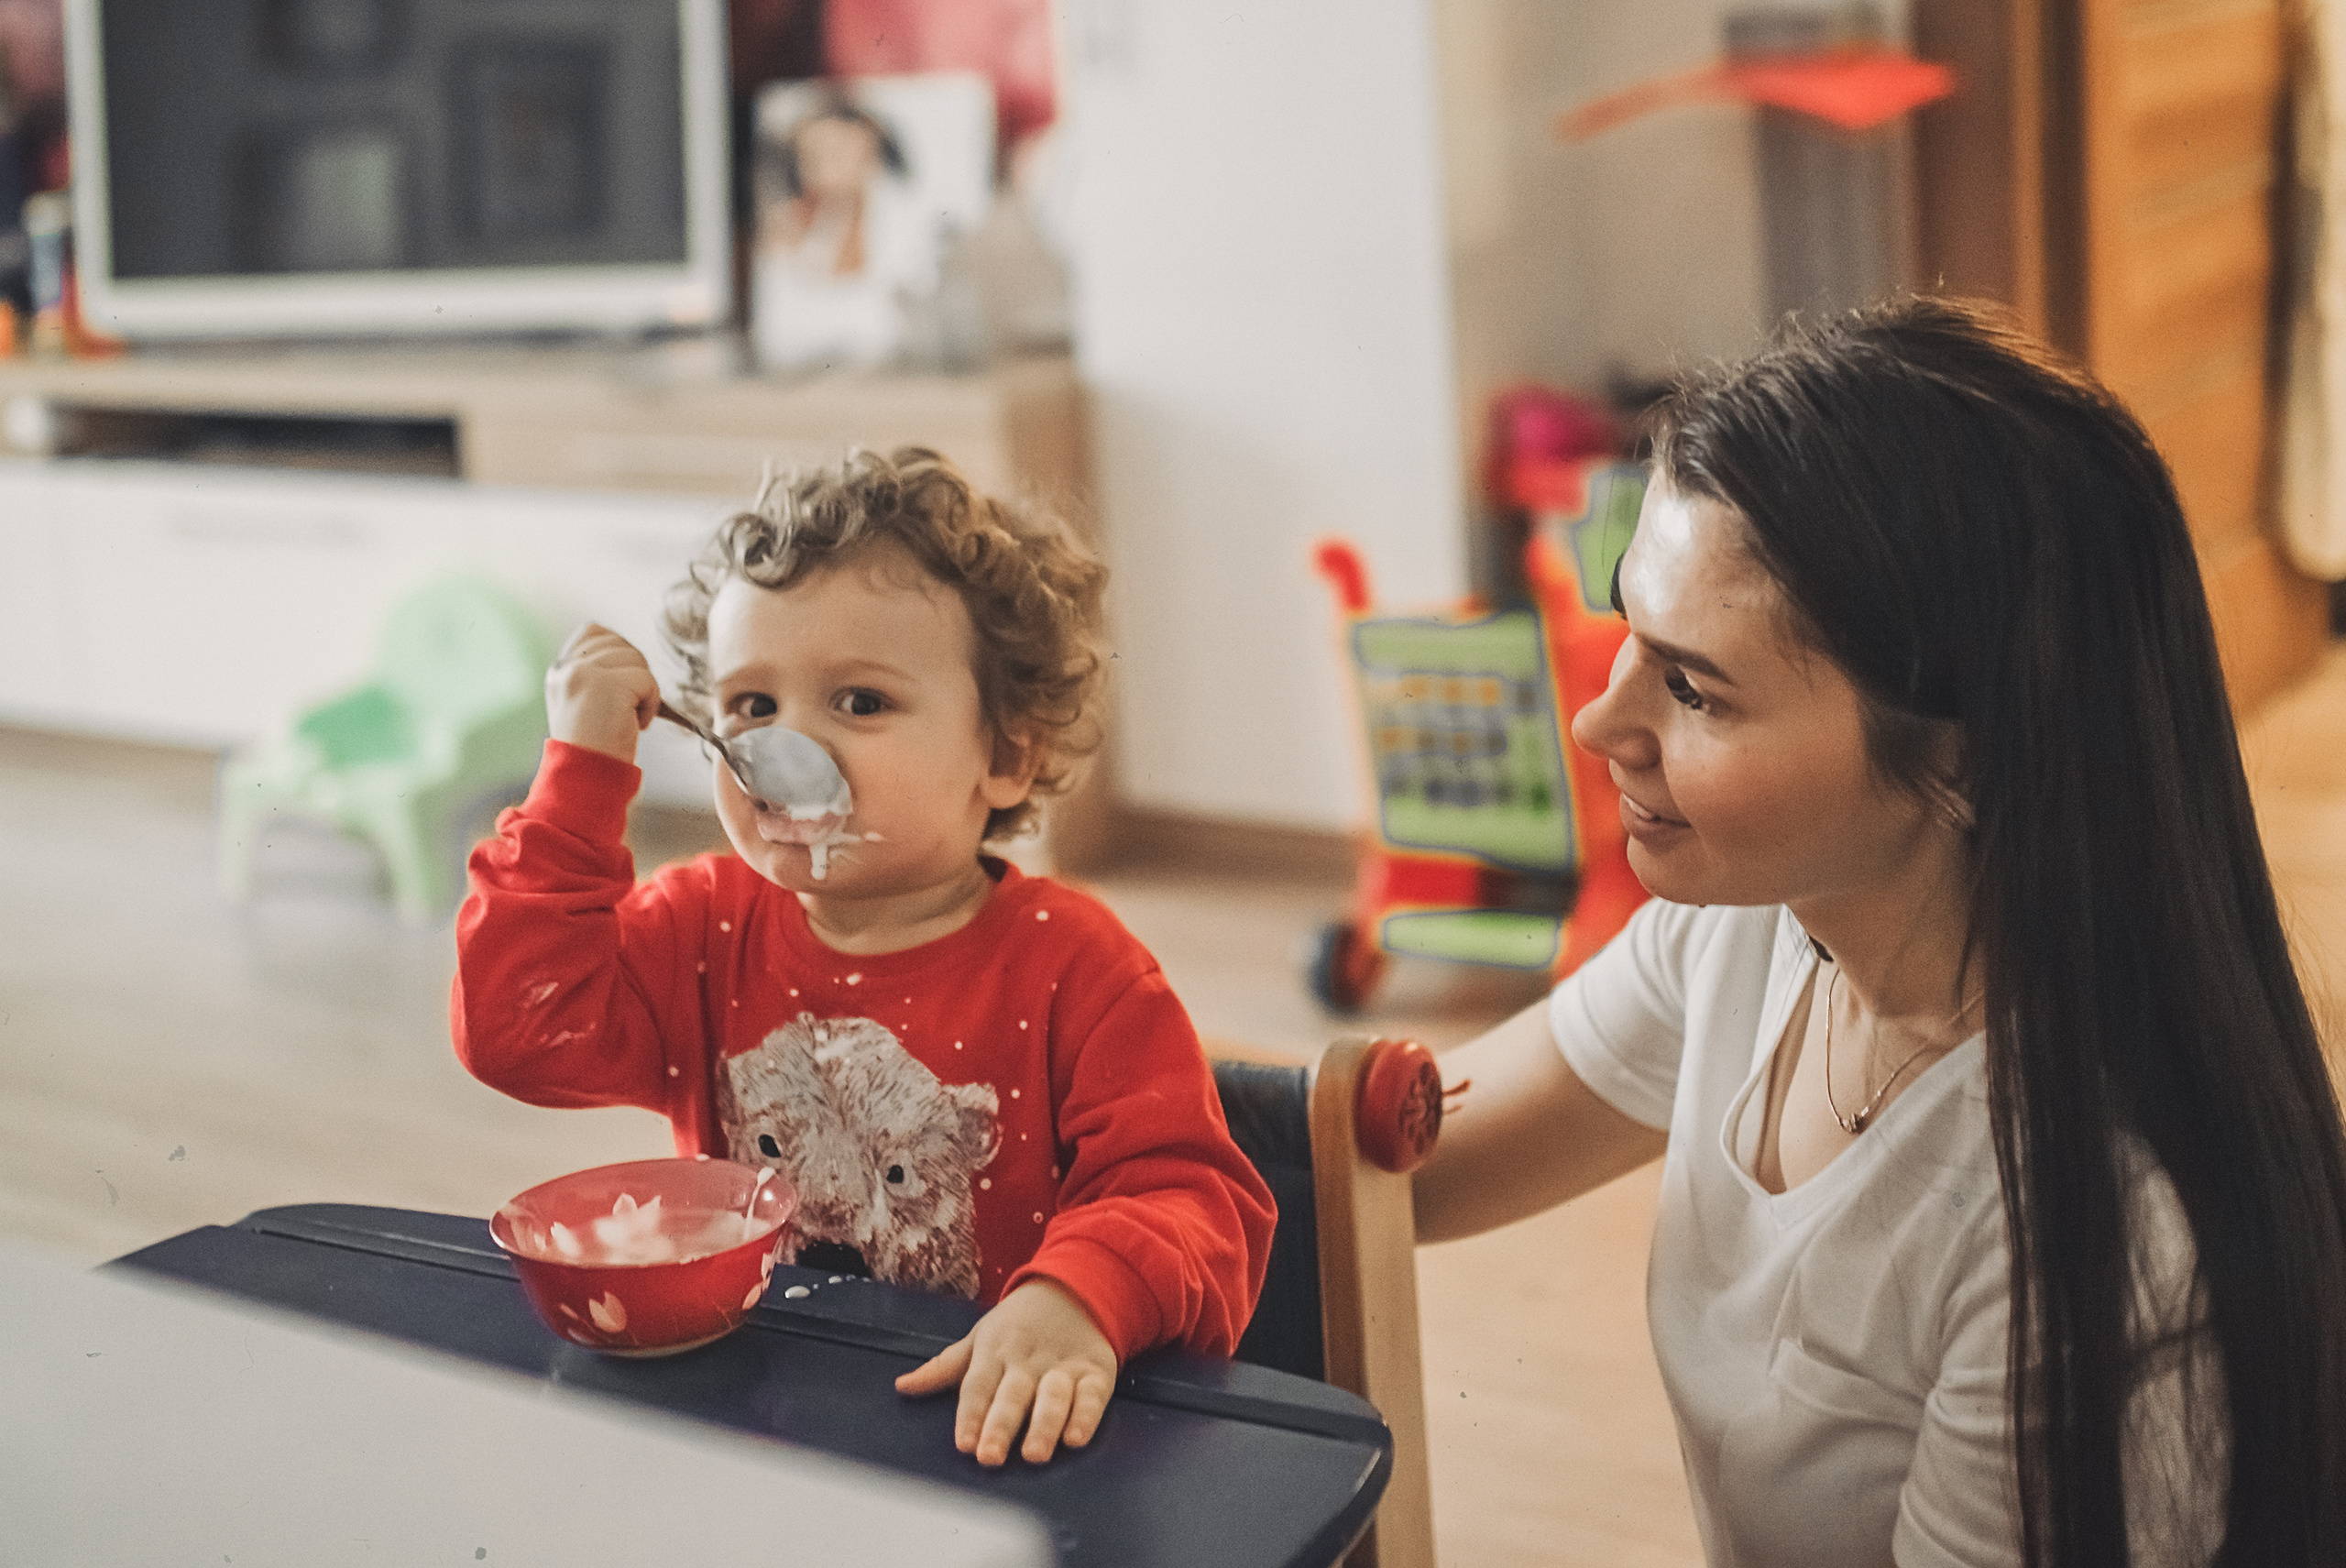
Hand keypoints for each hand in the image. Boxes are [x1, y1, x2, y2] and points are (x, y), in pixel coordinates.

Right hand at [545, 623, 658, 764]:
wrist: (584, 780)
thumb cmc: (594, 749)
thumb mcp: (583, 704)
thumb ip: (596, 675)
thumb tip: (629, 656)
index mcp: (559, 671)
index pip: (595, 632)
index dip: (618, 653)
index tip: (621, 687)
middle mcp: (566, 668)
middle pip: (621, 644)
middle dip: (634, 674)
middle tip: (626, 708)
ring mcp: (584, 674)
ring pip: (637, 660)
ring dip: (644, 690)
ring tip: (628, 717)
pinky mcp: (607, 686)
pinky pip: (648, 680)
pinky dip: (651, 703)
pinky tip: (636, 725)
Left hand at [895, 1280, 1117, 1465]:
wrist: (1073, 1288)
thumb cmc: (1018, 1324)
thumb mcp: (979, 1339)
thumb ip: (943, 1368)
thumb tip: (902, 1386)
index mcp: (995, 1352)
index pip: (978, 1386)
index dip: (970, 1415)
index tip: (964, 1443)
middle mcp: (1027, 1361)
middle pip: (1012, 1395)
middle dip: (1001, 1426)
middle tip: (990, 1456)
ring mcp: (1062, 1366)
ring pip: (1052, 1396)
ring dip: (1044, 1424)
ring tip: (1034, 1453)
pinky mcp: (1095, 1371)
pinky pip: (1092, 1395)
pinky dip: (1085, 1416)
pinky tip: (1075, 1437)